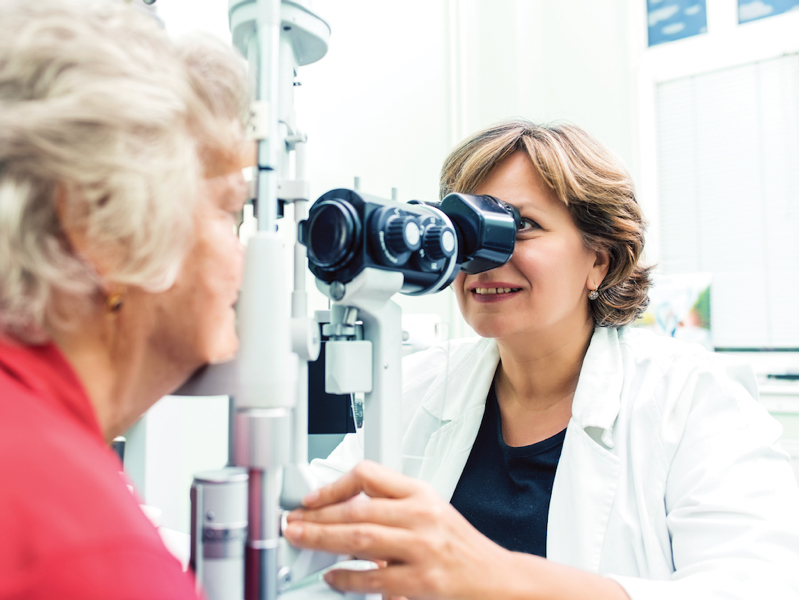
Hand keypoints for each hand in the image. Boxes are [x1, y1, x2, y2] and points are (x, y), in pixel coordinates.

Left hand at [283, 460, 511, 599]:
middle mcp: (422, 516)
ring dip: (323, 541)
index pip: (370, 474)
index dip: (334, 485)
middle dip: (317, 517)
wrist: (499, 580)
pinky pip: (374, 579)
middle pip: (357, 510)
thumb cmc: (462, 548)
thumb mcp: (432, 512)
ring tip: (301, 541)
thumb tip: (344, 509)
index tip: (313, 498)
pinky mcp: (423, 583)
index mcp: (422, 494)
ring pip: (360, 540)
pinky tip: (333, 577)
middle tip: (293, 522)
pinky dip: (347, 578)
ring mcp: (423, 549)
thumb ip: (393, 507)